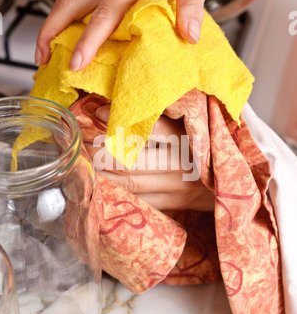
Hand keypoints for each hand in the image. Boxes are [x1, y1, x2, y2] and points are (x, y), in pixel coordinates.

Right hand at [35, 0, 212, 70]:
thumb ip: (191, 8)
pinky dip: (64, 16)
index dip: (87, 42)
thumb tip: (189, 36)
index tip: (75, 64)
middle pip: (69, 3)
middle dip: (50, 32)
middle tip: (42, 58)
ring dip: (52, 24)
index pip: (102, 16)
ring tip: (45, 50)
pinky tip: (64, 31)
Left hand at [85, 104, 214, 211]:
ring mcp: (177, 189)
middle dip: (101, 154)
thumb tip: (106, 108)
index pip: (154, 129)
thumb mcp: (190, 126)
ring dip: (102, 175)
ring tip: (82, 165)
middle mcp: (182, 165)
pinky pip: (138, 202)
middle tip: (79, 145)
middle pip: (133, 161)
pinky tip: (98, 188)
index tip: (97, 113)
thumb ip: (157, 115)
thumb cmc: (206, 147)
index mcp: (189, 140)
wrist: (234, 184)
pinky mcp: (173, 205)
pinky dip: (116, 196)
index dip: (122, 122)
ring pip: (131, 184)